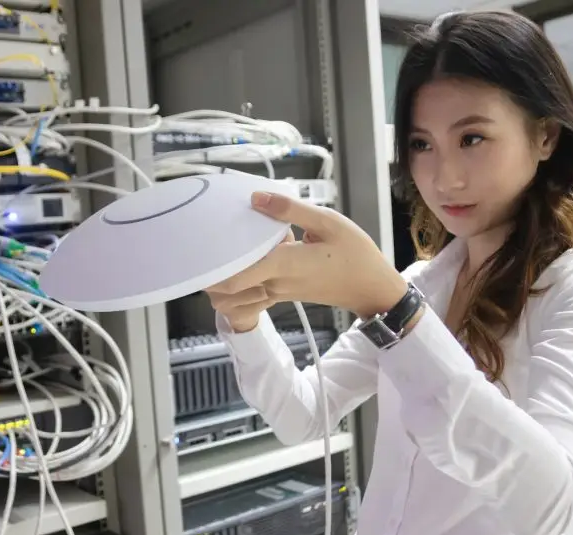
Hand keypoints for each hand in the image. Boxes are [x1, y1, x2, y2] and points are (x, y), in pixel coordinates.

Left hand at [206, 191, 408, 319]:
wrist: (371, 288)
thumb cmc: (355, 254)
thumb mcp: (328, 222)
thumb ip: (290, 210)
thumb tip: (256, 198)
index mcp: (283, 265)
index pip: (234, 277)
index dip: (212, 268)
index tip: (201, 247)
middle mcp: (275, 283)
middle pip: (227, 291)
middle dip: (210, 275)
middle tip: (204, 247)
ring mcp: (278, 293)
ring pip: (236, 298)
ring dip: (223, 283)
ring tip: (221, 255)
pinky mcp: (282, 295)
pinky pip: (251, 297)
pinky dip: (239, 288)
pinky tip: (243, 262)